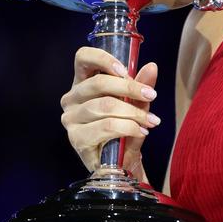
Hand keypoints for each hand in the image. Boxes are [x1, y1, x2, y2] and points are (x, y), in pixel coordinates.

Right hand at [60, 47, 159, 181]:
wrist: (121, 164)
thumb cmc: (124, 130)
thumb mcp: (135, 105)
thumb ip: (141, 87)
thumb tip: (151, 67)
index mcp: (82, 83)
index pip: (83, 57)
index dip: (103, 59)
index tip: (126, 71)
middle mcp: (71, 99)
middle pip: (98, 83)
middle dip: (130, 88)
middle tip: (151, 96)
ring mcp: (71, 119)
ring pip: (104, 106)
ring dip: (133, 112)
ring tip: (151, 120)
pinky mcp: (77, 138)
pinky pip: (106, 126)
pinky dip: (128, 127)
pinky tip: (140, 131)